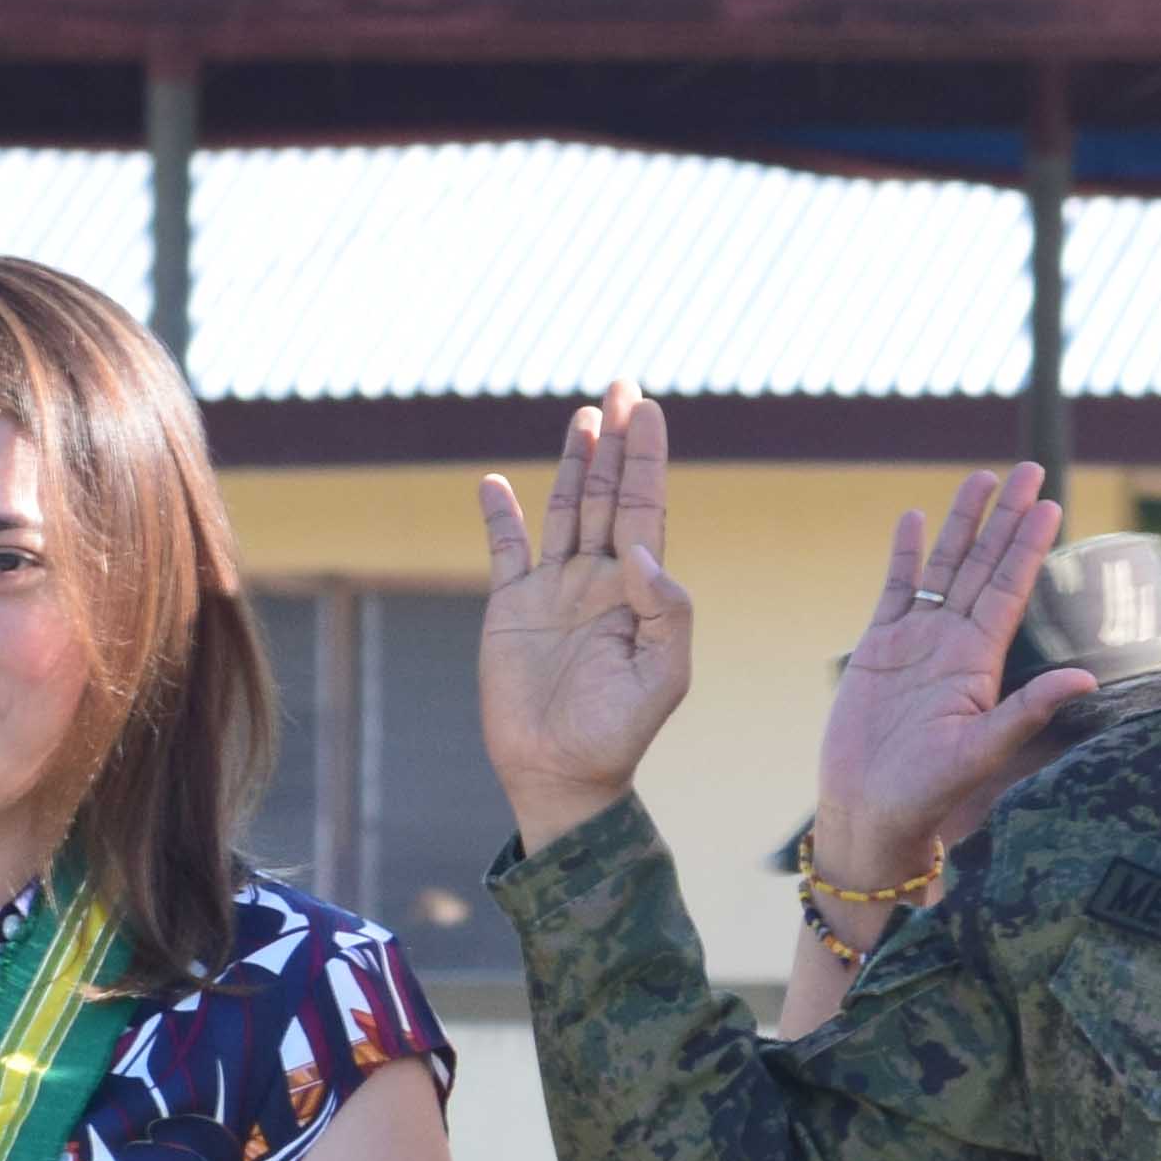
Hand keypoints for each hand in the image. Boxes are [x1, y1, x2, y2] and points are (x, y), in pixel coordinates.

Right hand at [474, 388, 693, 851]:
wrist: (561, 774)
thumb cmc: (619, 733)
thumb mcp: (664, 676)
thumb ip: (666, 611)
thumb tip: (638, 551)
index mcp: (637, 591)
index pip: (645, 508)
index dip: (647, 459)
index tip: (650, 410)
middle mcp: (597, 580)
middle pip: (607, 494)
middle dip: (616, 442)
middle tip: (622, 385)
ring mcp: (553, 590)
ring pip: (564, 510)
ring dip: (573, 462)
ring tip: (584, 415)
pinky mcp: (510, 608)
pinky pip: (504, 550)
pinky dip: (500, 516)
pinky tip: (494, 482)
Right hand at [814, 465, 1097, 899]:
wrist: (870, 811)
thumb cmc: (928, 793)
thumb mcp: (983, 752)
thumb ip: (1028, 710)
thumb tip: (1087, 680)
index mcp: (980, 661)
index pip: (1010, 588)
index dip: (1028, 545)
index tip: (1050, 503)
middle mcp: (953, 642)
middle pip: (982, 565)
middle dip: (1004, 518)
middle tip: (1027, 469)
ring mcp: (915, 641)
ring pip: (942, 567)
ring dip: (961, 524)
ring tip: (980, 477)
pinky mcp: (877, 648)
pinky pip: (893, 590)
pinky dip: (903, 555)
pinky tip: (913, 520)